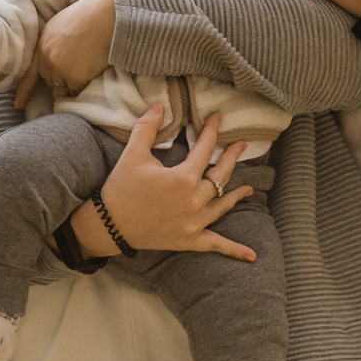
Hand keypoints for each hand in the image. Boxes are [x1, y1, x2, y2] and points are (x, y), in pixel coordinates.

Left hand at [15, 0, 115, 108]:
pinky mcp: (75, 76)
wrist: (108, 14)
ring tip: (87, 73)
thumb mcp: (65, 24)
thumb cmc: (94, 14)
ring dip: (72, 87)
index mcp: (44, 42)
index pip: (31, 72)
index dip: (25, 90)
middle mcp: (47, 57)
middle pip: (50, 81)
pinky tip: (93, 74)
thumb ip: (56, 42)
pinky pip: (77, 91)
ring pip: (63, 90)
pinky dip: (85, 87)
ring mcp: (60, 68)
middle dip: (60, 81)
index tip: (18, 105)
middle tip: (78, 70)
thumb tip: (60, 57)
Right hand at [71, 107, 253, 260]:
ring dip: (236, 194)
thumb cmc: (121, 187)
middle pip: (220, 175)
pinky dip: (234, 249)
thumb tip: (159, 104)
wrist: (108, 225)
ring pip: (222, 204)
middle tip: (240, 145)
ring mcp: (194, 223)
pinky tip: (251, 256)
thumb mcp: (132, 153)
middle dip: (231, 157)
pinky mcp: (189, 240)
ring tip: (249, 188)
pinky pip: (215, 244)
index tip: (217, 118)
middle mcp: (194, 200)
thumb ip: (147, 127)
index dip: (212, 131)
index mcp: (183, 178)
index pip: (205, 149)